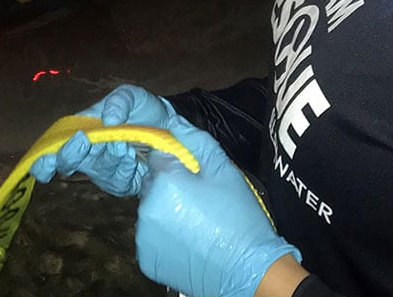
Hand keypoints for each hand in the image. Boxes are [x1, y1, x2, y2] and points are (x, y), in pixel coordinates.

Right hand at [29, 84, 174, 195]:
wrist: (170, 129)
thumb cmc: (143, 109)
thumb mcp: (133, 95)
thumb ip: (120, 100)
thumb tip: (107, 119)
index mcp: (82, 128)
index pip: (55, 145)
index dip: (44, 158)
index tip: (46, 161)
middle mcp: (87, 151)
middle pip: (68, 162)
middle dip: (76, 154)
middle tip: (89, 142)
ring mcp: (102, 170)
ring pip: (96, 171)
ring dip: (110, 158)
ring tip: (126, 145)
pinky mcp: (119, 184)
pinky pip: (117, 183)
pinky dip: (125, 170)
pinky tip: (135, 160)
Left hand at [136, 115, 301, 296]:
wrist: (248, 271)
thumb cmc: (238, 218)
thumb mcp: (223, 170)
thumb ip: (196, 141)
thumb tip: (174, 122)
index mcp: (165, 182)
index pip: (158, 157)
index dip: (177, 164)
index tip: (194, 176)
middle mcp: (147, 207)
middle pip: (152, 184)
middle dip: (170, 187)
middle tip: (198, 201)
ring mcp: (144, 236)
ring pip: (151, 210)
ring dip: (166, 211)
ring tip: (195, 222)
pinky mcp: (147, 259)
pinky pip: (151, 236)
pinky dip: (164, 237)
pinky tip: (187, 240)